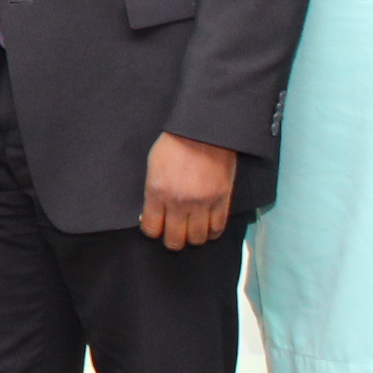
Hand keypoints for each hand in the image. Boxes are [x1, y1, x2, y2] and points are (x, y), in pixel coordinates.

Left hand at [140, 131, 237, 249]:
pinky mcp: (222, 199)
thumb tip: (150, 212)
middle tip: (175, 235)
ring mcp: (202, 203)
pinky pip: (218, 228)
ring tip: (193, 232)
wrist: (204, 130)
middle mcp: (178, 202)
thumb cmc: (175, 143)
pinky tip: (208, 228)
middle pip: (175, 240)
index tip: (157, 227)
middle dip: (173, 241)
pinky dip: (212, 232)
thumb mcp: (153, 165)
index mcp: (157, 192)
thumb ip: (152, 191)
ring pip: (197, 238)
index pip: (152, 229)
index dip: (153, 231)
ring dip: (194, 238)